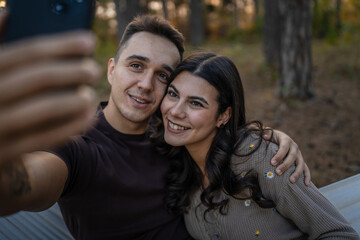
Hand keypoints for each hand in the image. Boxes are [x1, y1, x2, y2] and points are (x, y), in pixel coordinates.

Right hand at [0, 12, 100, 165]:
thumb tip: (7, 12)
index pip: (26, 52)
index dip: (62, 45)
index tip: (90, 40)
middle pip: (38, 79)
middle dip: (72, 72)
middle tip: (94, 70)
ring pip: (42, 110)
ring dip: (74, 101)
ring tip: (91, 95)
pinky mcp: (4, 154)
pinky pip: (43, 139)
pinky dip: (69, 127)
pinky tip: (88, 119)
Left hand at [263, 128, 310, 185]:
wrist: (278, 138)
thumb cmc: (271, 138)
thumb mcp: (268, 134)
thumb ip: (266, 134)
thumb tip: (265, 136)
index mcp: (286, 140)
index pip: (283, 148)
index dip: (279, 155)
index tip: (272, 163)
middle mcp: (294, 147)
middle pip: (292, 157)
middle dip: (285, 165)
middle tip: (277, 172)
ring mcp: (299, 154)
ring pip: (301, 163)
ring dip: (297, 172)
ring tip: (291, 181)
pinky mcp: (301, 161)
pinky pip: (306, 168)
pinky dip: (307, 176)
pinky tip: (306, 184)